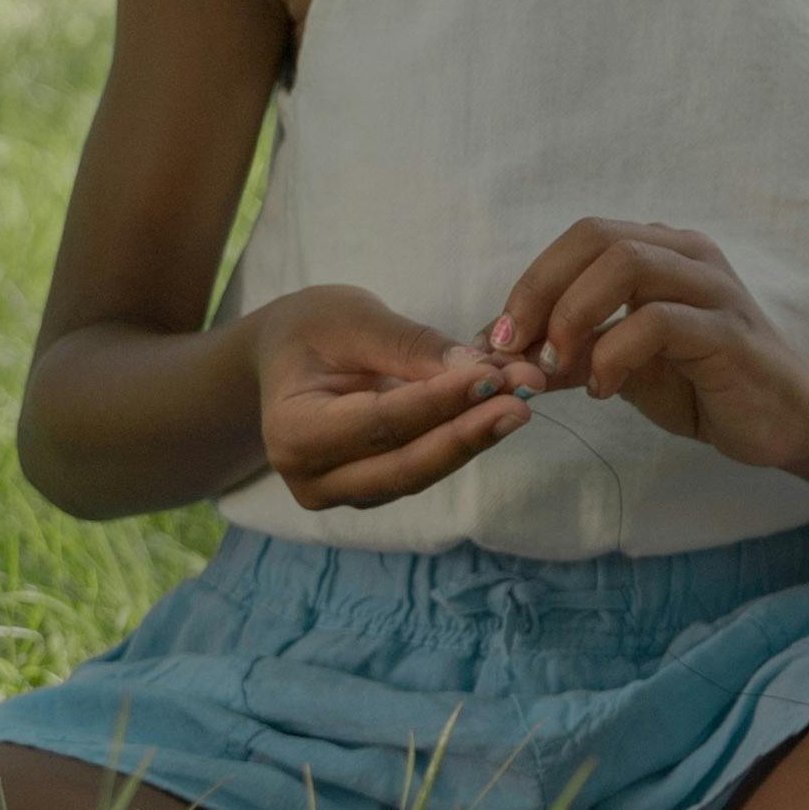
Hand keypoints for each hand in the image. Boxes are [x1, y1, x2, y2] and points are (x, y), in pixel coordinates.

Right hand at [252, 284, 534, 508]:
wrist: (285, 356)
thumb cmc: (312, 329)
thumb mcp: (353, 319)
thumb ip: (412, 346)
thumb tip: (482, 370)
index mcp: (291, 432)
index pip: (378, 424)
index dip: (439, 403)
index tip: (493, 377)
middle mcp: (312, 477)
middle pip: (403, 465)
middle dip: (468, 433)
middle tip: (523, 400)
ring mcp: (342, 491)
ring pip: (419, 473)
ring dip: (474, 436)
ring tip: (523, 398)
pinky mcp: (373, 488)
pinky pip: (423, 468)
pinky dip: (462, 438)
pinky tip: (501, 407)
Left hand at [486, 218, 808, 478]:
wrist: (785, 419)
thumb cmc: (703, 385)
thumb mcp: (620, 367)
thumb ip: (569, 353)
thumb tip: (497, 356)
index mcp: (664, 252)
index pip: (583, 236)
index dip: (532, 281)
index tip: (498, 339)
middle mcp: (689, 256)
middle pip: (596, 237)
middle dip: (540, 291)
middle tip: (513, 348)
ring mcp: (712, 289)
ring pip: (626, 265)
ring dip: (572, 316)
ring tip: (555, 366)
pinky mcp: (728, 333)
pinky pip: (657, 322)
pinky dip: (613, 354)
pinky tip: (603, 390)